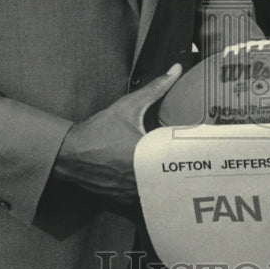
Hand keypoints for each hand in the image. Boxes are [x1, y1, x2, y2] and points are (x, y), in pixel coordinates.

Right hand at [52, 63, 181, 202]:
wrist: (69, 153)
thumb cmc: (98, 130)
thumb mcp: (128, 106)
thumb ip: (155, 88)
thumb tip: (175, 70)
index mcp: (145, 156)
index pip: (178, 159)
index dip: (190, 154)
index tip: (200, 150)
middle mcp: (140, 178)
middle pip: (171, 178)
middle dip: (181, 169)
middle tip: (193, 162)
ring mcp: (131, 192)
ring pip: (159, 191)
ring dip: (167, 182)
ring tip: (177, 171)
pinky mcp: (123, 199)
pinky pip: (144, 198)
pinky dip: (151, 190)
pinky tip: (155, 181)